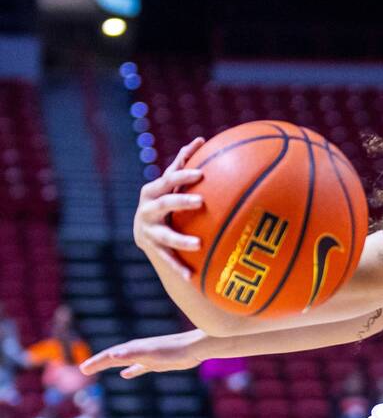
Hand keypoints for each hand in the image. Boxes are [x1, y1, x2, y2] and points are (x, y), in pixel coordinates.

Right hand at [80, 330, 209, 378]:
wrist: (194, 348)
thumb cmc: (173, 349)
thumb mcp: (150, 353)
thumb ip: (132, 354)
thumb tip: (112, 356)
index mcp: (134, 348)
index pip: (110, 356)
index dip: (96, 362)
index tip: (83, 369)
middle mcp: (138, 351)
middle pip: (113, 357)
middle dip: (98, 363)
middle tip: (83, 370)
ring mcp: (146, 357)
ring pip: (124, 362)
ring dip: (111, 365)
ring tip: (98, 369)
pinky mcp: (157, 362)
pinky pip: (139, 367)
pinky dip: (130, 370)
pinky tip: (125, 375)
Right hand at [133, 137, 205, 279]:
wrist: (145, 232)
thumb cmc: (165, 201)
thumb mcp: (170, 184)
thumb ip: (182, 163)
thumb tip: (200, 140)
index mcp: (153, 191)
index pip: (168, 180)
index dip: (183, 176)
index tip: (202, 174)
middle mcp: (147, 210)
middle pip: (164, 203)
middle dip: (181, 201)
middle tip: (201, 202)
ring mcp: (148, 231)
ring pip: (165, 236)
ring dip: (181, 240)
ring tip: (199, 244)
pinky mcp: (152, 250)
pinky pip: (167, 260)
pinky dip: (178, 268)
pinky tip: (191, 277)